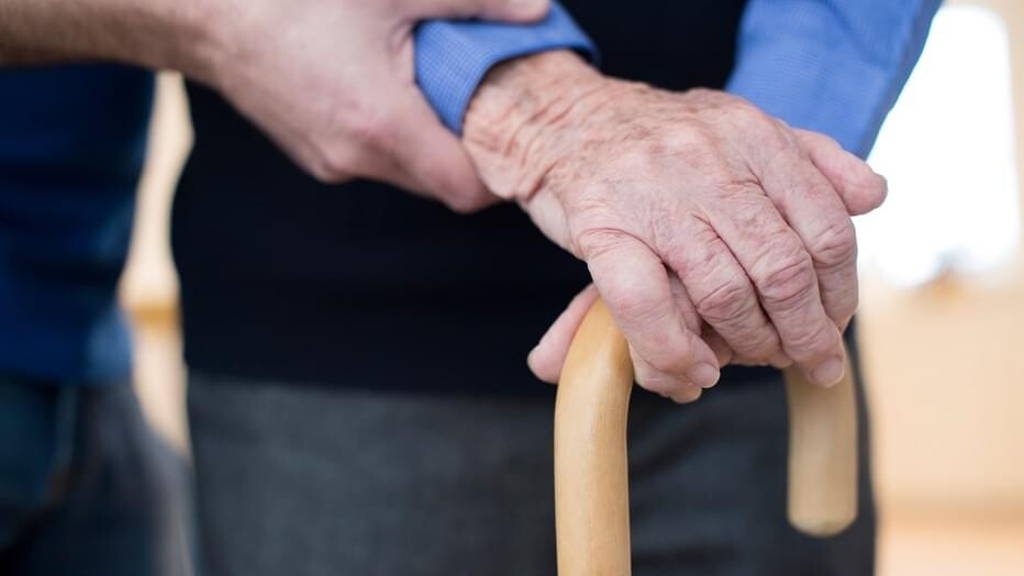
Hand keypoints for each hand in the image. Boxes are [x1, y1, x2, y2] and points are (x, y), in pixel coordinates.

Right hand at [190, 0, 548, 210]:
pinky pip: (373, 160)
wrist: (203, 14)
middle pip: (441, 183)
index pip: (468, 191)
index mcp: (384, 126)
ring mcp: (330, 163)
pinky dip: (394, 135)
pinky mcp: (313, 155)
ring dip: (428, 139)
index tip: (514, 136)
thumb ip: (476, 5)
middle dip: (467, 149)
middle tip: (481, 99)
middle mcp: (356, 160)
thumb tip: (539, 12)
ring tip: (434, 86)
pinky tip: (389, 86)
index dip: (500, 172)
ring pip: (407, 172)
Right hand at [463, 51, 885, 400]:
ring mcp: (654, 196)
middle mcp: (710, 160)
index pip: (825, 225)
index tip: (834, 324)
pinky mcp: (602, 229)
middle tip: (810, 361)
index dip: (840, 289)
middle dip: (806, 332)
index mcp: (754, 135)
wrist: (564, 119)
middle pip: (782, 267)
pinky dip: (676, 350)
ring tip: (753, 362)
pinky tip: (697, 371)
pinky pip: (647, 305)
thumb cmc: (659, 140)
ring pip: (723, 292)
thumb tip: (874, 197)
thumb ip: (812, 158)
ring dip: (749, 345)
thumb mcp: (741, 128)